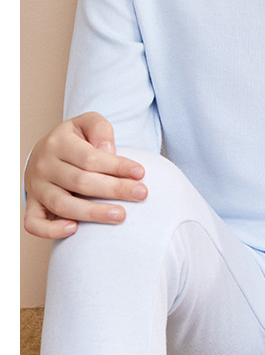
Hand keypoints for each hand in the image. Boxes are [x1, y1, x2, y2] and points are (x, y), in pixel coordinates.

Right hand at [23, 112, 146, 238]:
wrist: (47, 153)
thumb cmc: (76, 140)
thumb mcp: (88, 124)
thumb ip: (100, 130)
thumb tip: (107, 150)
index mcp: (58, 143)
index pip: (90, 158)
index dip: (117, 166)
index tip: (141, 173)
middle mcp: (44, 166)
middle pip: (80, 182)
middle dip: (114, 189)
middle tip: (141, 194)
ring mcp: (36, 188)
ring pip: (62, 204)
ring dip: (93, 213)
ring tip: (120, 215)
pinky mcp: (33, 205)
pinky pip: (34, 223)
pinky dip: (51, 230)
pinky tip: (74, 229)